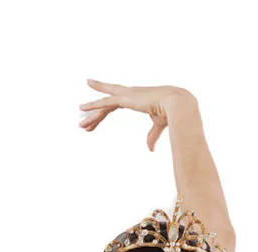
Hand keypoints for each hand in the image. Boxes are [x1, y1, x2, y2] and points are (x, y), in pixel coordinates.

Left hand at [77, 79, 193, 150]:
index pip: (114, 106)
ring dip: (91, 112)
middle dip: (95, 115)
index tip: (93, 123)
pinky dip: (94, 104)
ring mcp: (127, 94)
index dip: (102, 115)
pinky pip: (106, 102)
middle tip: (83, 125)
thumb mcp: (159, 125)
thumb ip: (152, 136)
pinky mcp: (126, 98)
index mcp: (136, 99)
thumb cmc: (171, 112)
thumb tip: (149, 149)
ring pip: (104, 104)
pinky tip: (82, 108)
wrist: (178, 104)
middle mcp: (129, 94)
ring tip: (80, 118)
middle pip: (106, 105)